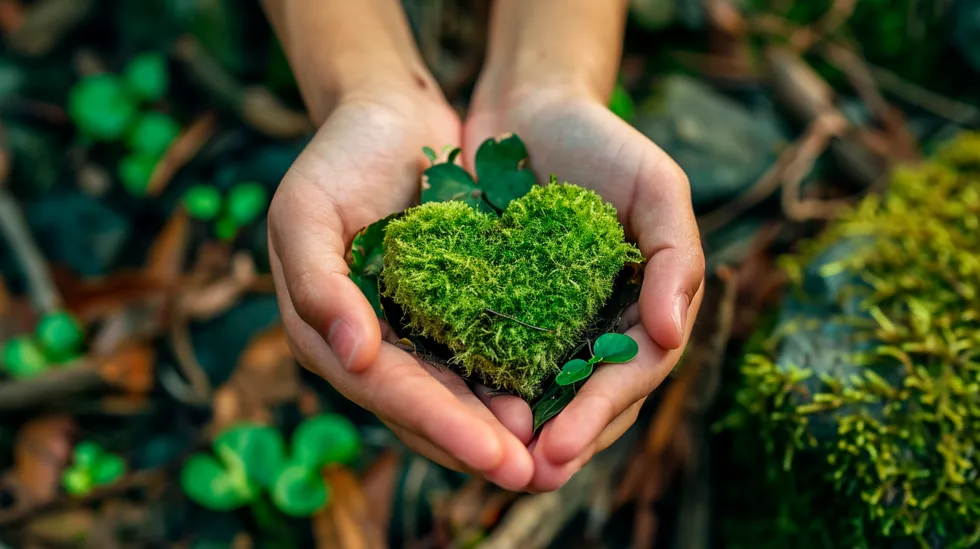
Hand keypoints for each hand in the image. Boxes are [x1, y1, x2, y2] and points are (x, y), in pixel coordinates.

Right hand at [267, 87, 534, 490]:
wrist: (388, 115)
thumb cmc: (339, 155)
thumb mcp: (306, 209)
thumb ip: (316, 283)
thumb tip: (350, 353)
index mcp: (325, 332)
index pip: (387, 389)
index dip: (440, 424)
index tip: (496, 454)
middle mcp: (368, 344)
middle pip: (426, 406)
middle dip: (479, 443)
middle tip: (534, 474)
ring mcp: (409, 331)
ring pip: (457, 391)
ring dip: (500, 426)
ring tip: (551, 453)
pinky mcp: (447, 310)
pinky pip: (479, 354)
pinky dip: (511, 378)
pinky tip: (551, 397)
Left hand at [464, 84, 705, 491]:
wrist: (529, 107)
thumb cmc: (602, 144)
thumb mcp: (656, 186)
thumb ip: (674, 257)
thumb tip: (672, 337)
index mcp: (641, 309)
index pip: (628, 376)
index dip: (597, 417)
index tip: (560, 451)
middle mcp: (596, 326)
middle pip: (583, 399)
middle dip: (559, 441)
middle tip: (525, 477)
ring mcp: (546, 322)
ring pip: (536, 391)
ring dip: (518, 432)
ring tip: (489, 464)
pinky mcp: (496, 307)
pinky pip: (490, 354)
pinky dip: (478, 386)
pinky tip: (451, 412)